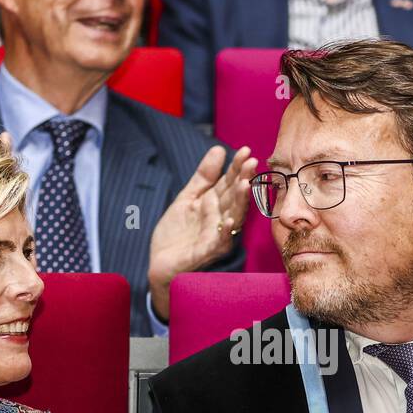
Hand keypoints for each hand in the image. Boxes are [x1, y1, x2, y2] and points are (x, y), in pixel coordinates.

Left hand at [148, 145, 256, 319]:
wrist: (161, 264)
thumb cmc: (176, 234)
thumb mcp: (187, 198)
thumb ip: (203, 176)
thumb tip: (218, 149)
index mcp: (215, 205)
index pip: (229, 183)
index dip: (237, 167)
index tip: (245, 151)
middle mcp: (220, 219)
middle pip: (234, 197)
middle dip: (243, 179)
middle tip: (252, 162)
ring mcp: (216, 236)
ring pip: (232, 217)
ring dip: (240, 202)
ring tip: (245, 185)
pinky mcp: (207, 252)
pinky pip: (219, 241)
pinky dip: (225, 231)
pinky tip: (229, 219)